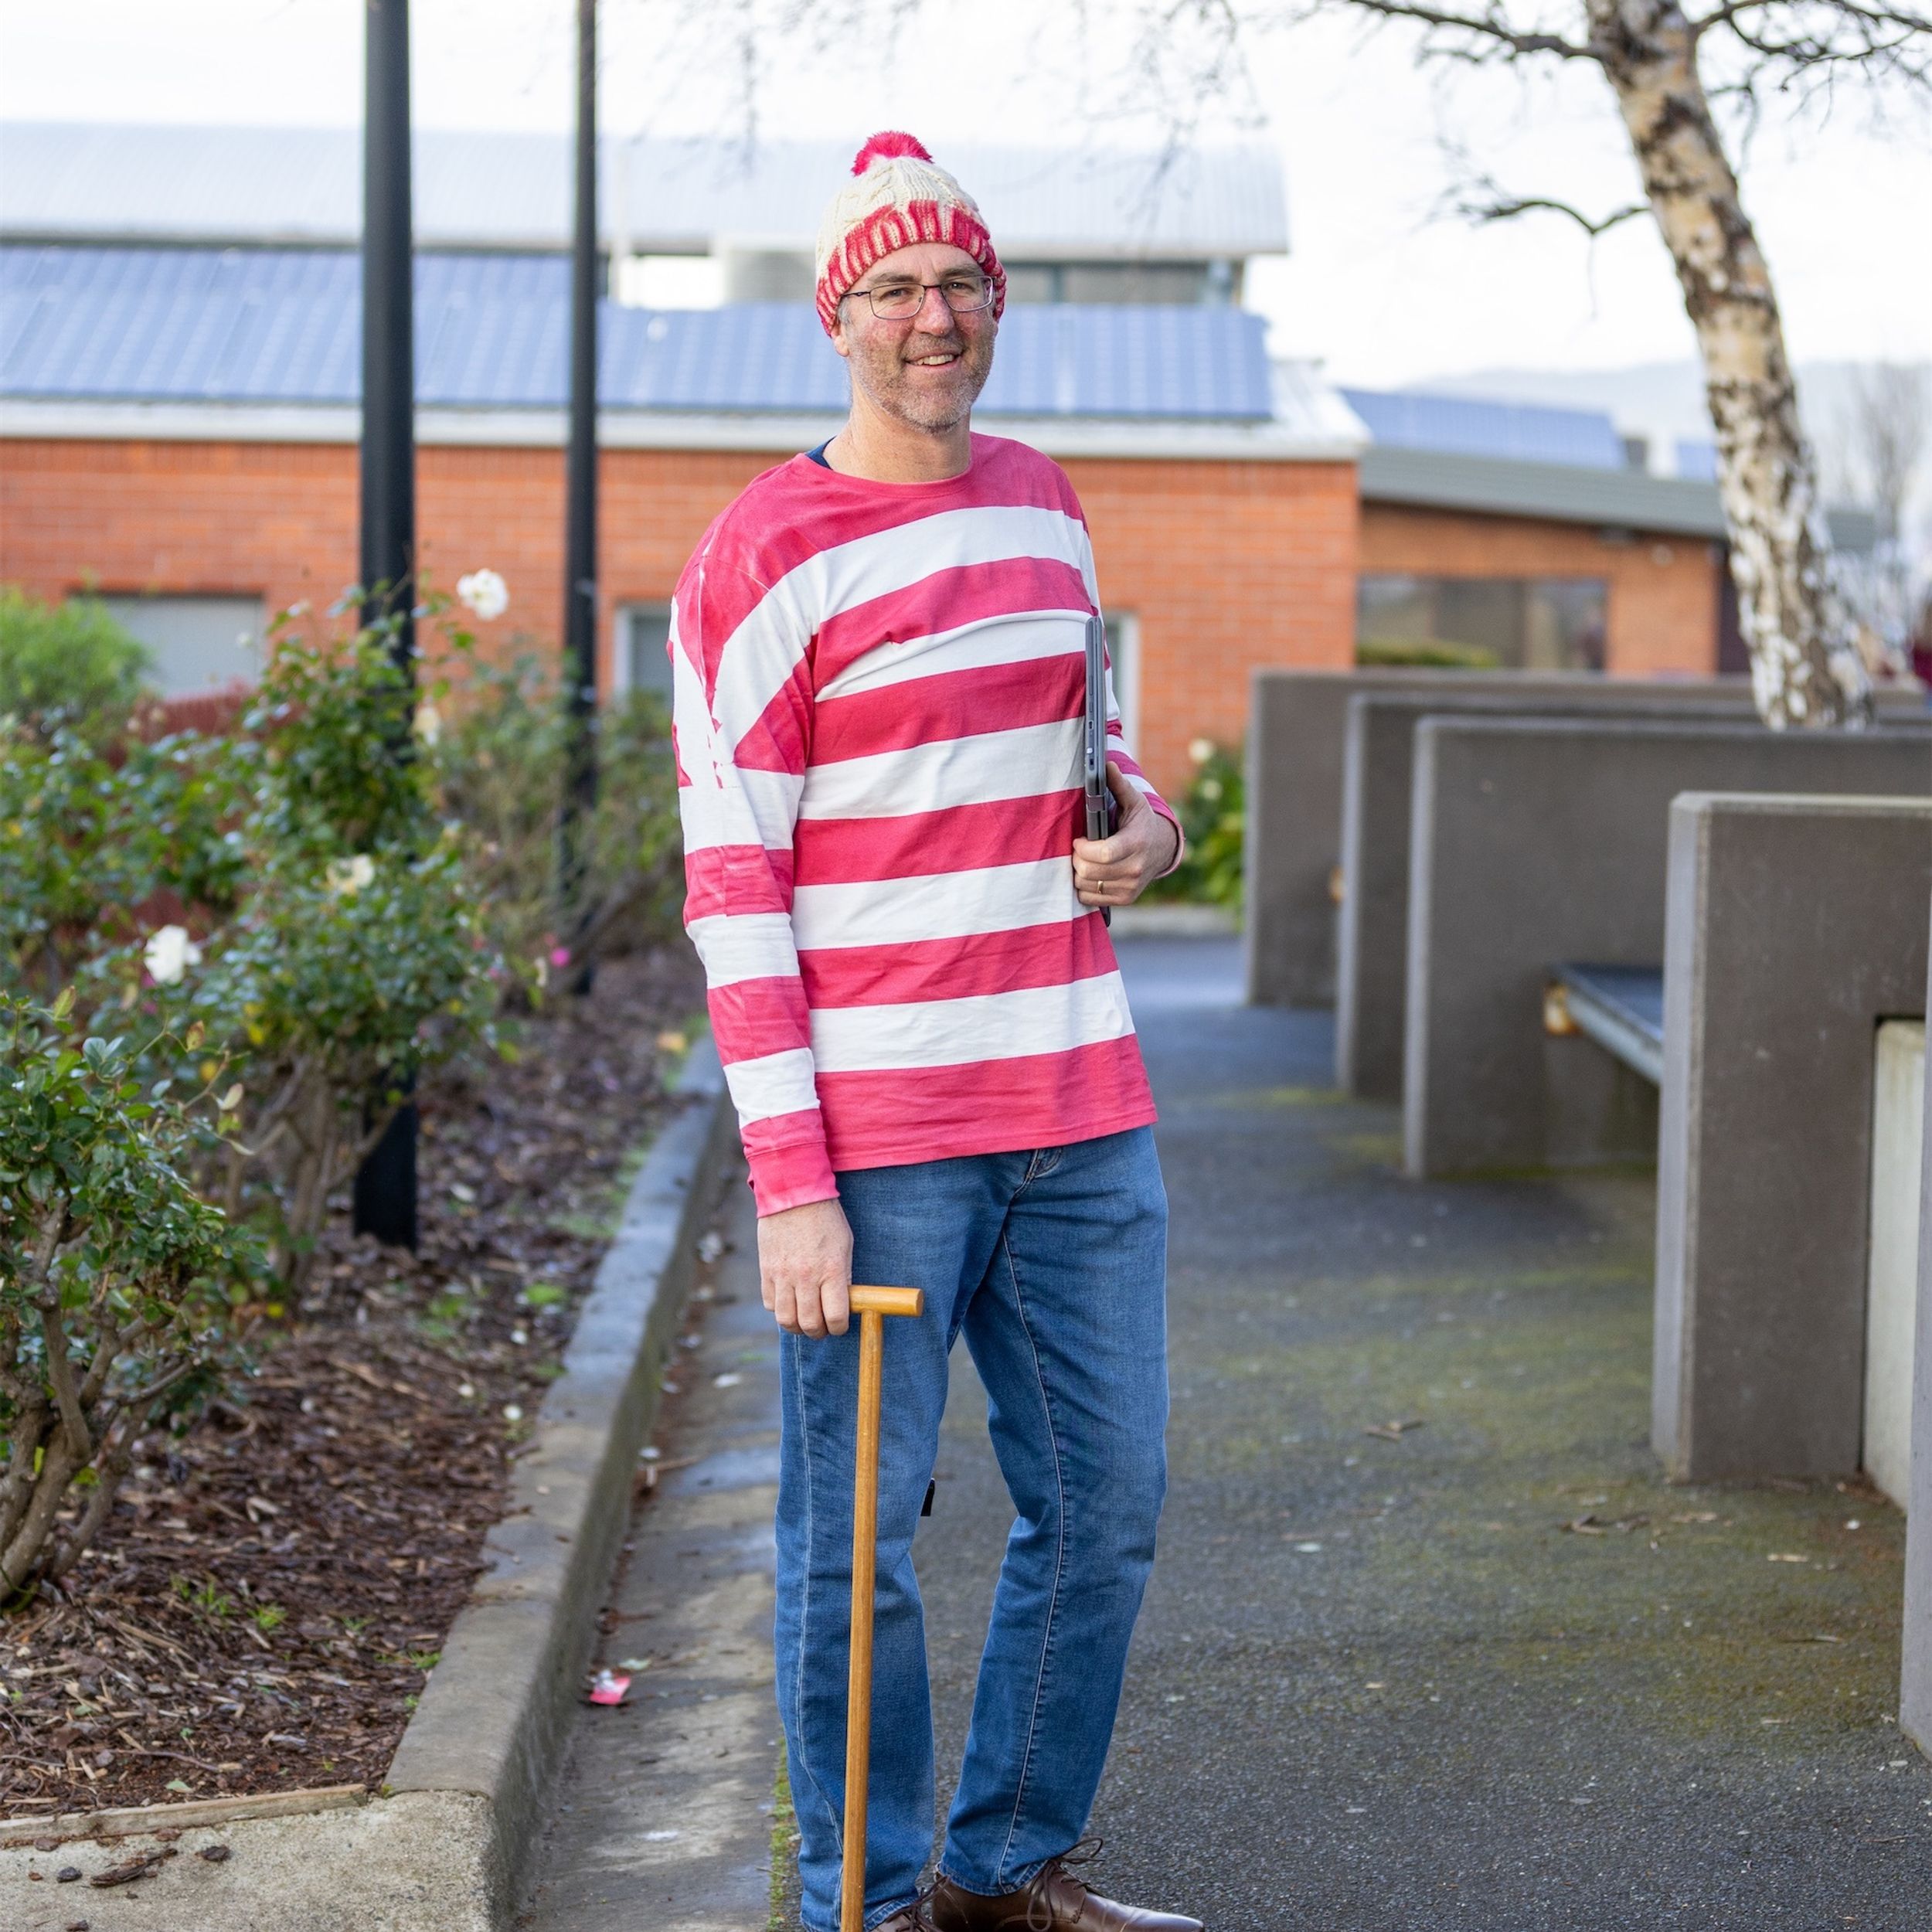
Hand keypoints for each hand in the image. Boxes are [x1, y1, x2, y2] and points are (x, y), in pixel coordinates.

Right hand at [757, 1196, 853, 1337]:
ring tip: (804, 1320)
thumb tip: (843, 1304)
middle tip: (823, 1327)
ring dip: (797, 1326)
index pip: (836, 1316)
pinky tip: (789, 1301)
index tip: (840, 1325)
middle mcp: (805, 1277)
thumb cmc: (825, 1219)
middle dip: (819, 1332)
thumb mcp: (844, 1246)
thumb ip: (844, 1277)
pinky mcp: (766, 1271)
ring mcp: (783, 1275)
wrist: (793, 1194)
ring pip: (786, 1320)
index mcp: (831, 1270)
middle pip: (810, 1324)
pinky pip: (770, 1304)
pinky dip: (780, 1309)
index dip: (840, 1328)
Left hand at [1072, 762, 1180, 909]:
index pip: (1104, 853)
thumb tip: (1106, 764)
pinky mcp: (1125, 899)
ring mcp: (1130, 887)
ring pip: (1086, 886)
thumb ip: (1118, 784)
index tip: (1079, 840)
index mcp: (1136, 843)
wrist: (1163, 849)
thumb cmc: (1141, 822)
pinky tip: (1090, 873)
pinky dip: (1084, 887)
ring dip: (1078, 872)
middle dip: (1076, 859)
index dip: (1083, 848)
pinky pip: (1090, 898)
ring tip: (1084, 859)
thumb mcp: (1134, 801)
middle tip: (1078, 848)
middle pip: (1089, 872)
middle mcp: (1135, 869)